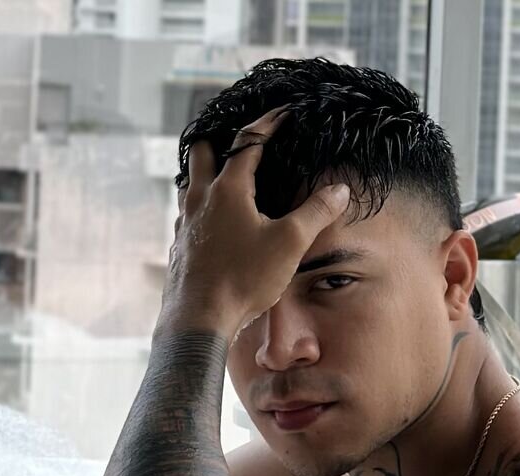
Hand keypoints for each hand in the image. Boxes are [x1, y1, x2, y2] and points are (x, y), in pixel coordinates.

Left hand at [162, 104, 353, 336]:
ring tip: (225, 175)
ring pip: (189, 182)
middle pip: (202, 152)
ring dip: (206, 172)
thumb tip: (339, 190)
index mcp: (227, 189)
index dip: (268, 123)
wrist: (198, 319)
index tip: (283, 112)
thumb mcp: (289, 243)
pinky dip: (201, 205)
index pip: (247, 141)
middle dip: (221, 139)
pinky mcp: (180, 245)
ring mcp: (185, 222)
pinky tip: (214, 221)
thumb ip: (316, 213)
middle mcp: (200, 198)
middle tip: (241, 139)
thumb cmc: (243, 278)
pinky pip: (187, 213)